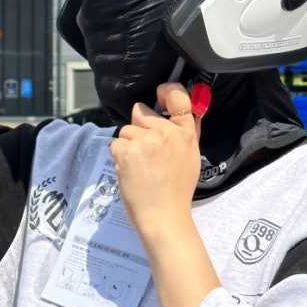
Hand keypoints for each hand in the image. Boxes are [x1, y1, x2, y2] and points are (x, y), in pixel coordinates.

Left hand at [110, 82, 200, 239]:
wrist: (164, 216)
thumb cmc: (176, 191)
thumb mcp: (190, 157)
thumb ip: (187, 132)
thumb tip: (187, 112)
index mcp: (185, 133)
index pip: (178, 97)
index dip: (167, 90)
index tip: (160, 92)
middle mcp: (166, 132)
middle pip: (141, 113)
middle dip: (139, 129)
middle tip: (147, 153)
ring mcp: (146, 141)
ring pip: (126, 130)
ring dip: (128, 145)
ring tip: (140, 166)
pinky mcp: (127, 151)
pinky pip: (116, 144)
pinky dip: (119, 157)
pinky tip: (131, 171)